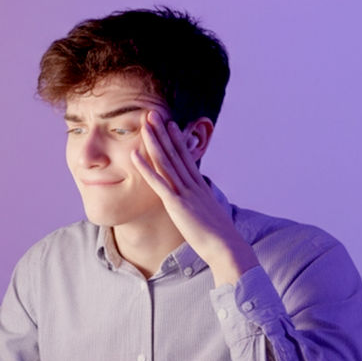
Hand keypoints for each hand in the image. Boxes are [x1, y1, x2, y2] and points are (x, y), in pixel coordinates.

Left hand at [130, 112, 258, 285]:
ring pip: (166, 162)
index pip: (186, 157)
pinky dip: (145, 167)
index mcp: (200, 187)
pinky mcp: (177, 204)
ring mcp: (185, 192)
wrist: (226, 247)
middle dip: (163, 132)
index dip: (176, 139)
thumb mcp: (209, 216)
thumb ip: (201, 206)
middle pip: (176, 153)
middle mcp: (192, 185)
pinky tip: (134, 155)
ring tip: (145, 124)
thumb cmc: (218, 237)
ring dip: (154, 142)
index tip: (169, 124)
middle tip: (153, 113)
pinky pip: (158, 182)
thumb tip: (199, 205)